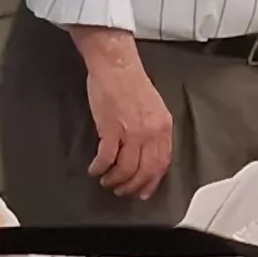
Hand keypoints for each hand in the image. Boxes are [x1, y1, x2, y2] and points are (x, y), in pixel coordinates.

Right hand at [71, 24, 175, 199]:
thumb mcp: (152, 108)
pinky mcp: (111, 128)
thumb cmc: (130, 83)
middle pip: (144, 171)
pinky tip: (95, 169)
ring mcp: (131, 131)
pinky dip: (99, 168)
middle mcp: (150, 132)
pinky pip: (107, 158)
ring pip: (126, 169)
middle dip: (132, 186)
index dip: (151, 182)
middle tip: (122, 191)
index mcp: (162, 127)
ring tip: (107, 181)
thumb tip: (146, 154)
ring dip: (115, 180)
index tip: (143, 191)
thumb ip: (152, 131)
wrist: (116, 65)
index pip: (162, 163)